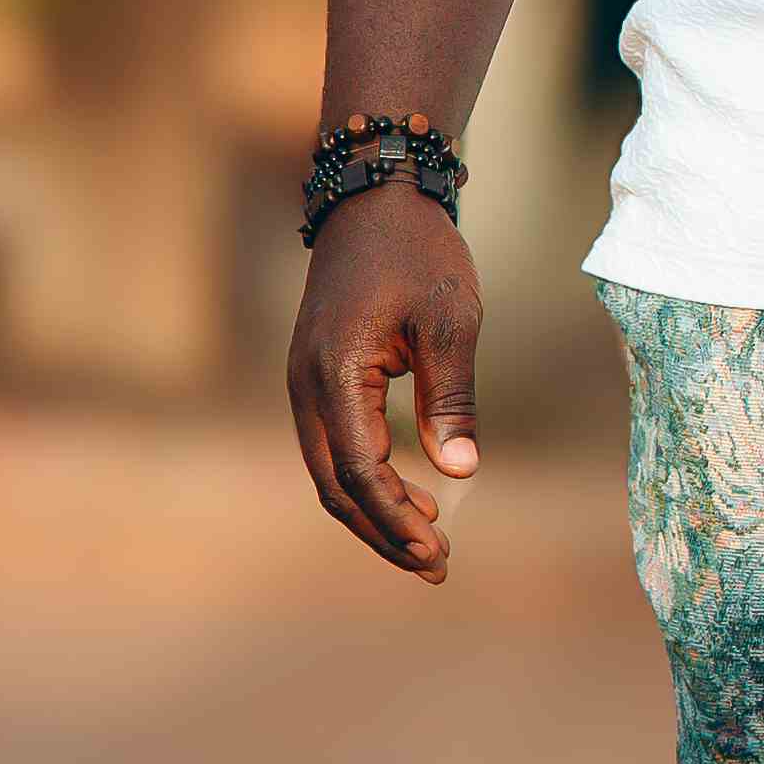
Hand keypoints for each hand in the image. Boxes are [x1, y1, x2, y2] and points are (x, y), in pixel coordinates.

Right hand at [290, 191, 482, 582]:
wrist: (374, 198)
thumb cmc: (418, 252)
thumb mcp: (450, 320)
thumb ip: (452, 397)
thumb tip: (459, 471)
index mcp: (333, 374)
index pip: (359, 470)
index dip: (396, 518)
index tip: (439, 549)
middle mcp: (305, 387)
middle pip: (335, 486)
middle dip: (383, 533)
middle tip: (436, 565)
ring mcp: (304, 384)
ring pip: (329, 472)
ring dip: (373, 514)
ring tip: (426, 544)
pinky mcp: (316, 379)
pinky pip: (333, 448)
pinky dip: (365, 481)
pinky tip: (409, 496)